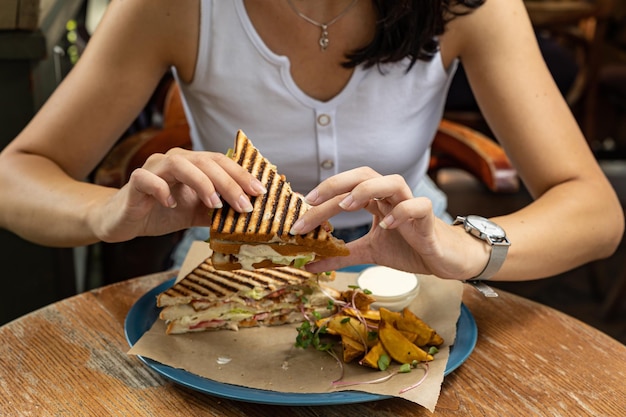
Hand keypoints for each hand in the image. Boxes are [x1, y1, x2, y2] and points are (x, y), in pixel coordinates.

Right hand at [88, 148, 266, 241]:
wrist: (124, 220)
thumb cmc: (162, 211)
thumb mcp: (197, 213)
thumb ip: (218, 211)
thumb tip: (248, 216)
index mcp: (192, 165)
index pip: (221, 162)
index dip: (241, 174)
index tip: (260, 191)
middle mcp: (174, 160)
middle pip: (205, 161)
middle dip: (229, 182)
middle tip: (244, 204)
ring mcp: (154, 169)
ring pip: (180, 164)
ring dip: (201, 182)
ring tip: (214, 204)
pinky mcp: (135, 182)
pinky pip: (148, 179)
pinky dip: (162, 189)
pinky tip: (172, 204)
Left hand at [294, 167, 487, 279]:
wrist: (446, 259)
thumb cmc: (409, 248)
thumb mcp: (369, 252)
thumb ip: (341, 256)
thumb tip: (309, 265)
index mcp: (377, 200)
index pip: (347, 189)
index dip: (324, 196)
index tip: (301, 211)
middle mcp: (392, 196)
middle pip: (364, 175)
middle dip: (336, 185)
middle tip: (312, 201)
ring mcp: (412, 204)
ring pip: (393, 181)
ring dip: (368, 189)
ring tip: (348, 205)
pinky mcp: (430, 218)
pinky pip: (418, 206)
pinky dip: (402, 212)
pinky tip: (387, 225)